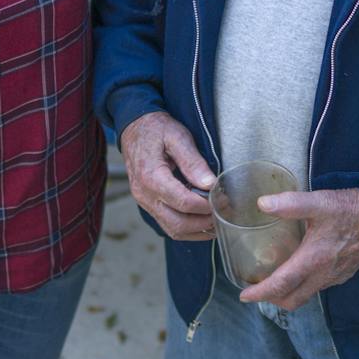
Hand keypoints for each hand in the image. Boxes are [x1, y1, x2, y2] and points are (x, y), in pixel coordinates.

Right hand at [119, 111, 216, 239]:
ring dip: (197, 230)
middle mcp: (145, 194)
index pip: (183, 202)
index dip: (206, 206)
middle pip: (178, 223)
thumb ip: (193, 161)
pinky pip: (167, 224)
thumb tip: (209, 184)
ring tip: (217, 220)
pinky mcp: (148, 204)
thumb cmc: (156, 129)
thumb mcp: (177, 136)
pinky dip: (187, 228)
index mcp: (151, 176)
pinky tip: (203, 221)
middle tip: (223, 214)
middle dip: (204, 222)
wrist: (134, 128)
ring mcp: (145, 202)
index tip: (222, 200)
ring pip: (173, 229)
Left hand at [238, 187, 358, 310]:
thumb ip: (290, 204)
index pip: (280, 285)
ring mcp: (334, 277)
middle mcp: (322, 275)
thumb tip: (262, 204)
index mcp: (312, 260)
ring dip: (287, 294)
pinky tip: (300, 271)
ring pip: (305, 296)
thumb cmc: (351, 210)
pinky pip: (318, 288)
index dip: (260, 294)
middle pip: (292, 299)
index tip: (244, 295)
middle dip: (271, 299)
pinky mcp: (343, 274)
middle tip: (257, 290)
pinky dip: (303, 287)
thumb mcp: (319, 202)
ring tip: (275, 281)